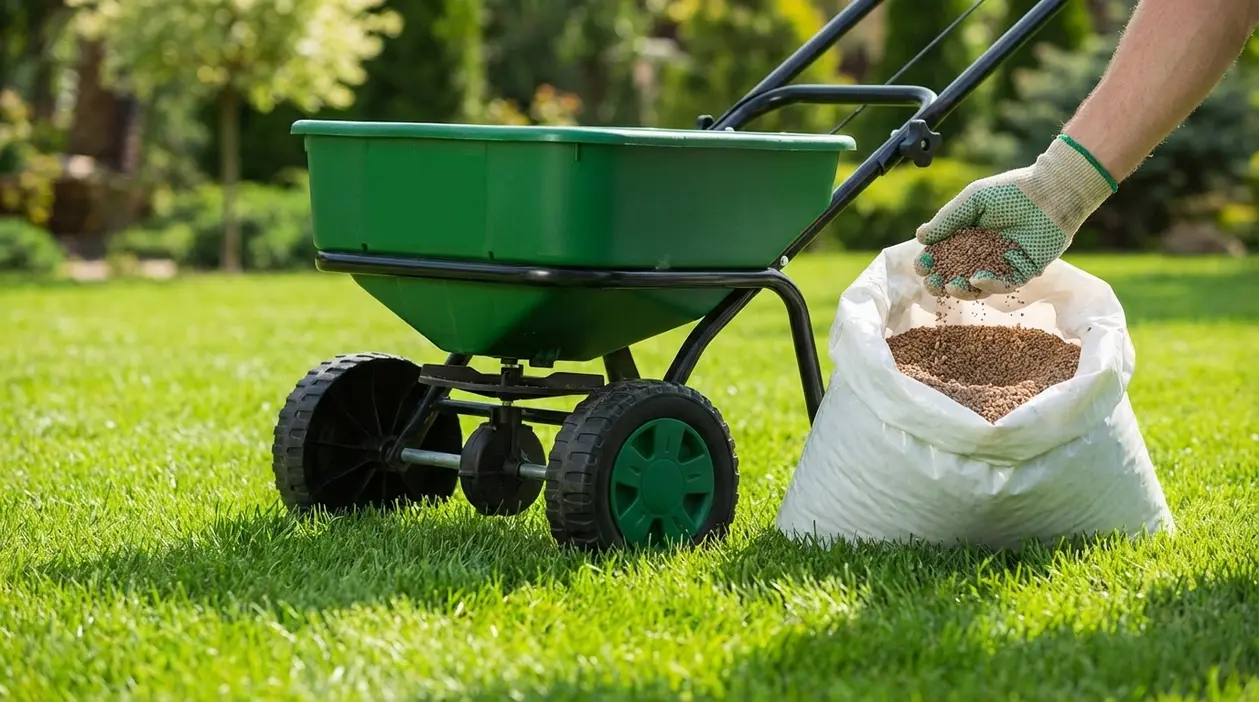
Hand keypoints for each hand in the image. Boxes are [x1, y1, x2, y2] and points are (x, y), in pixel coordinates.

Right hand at [913, 134, 1116, 299]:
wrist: (1051, 192)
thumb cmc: (1011, 191)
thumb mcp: (972, 200)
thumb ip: (947, 219)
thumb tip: (920, 237)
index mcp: (967, 235)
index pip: (943, 254)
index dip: (930, 261)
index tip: (921, 265)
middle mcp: (982, 252)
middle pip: (955, 274)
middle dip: (940, 281)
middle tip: (932, 283)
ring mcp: (1001, 264)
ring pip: (976, 285)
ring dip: (961, 289)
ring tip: (950, 286)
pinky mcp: (1022, 272)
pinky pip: (1003, 285)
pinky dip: (989, 285)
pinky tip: (976, 279)